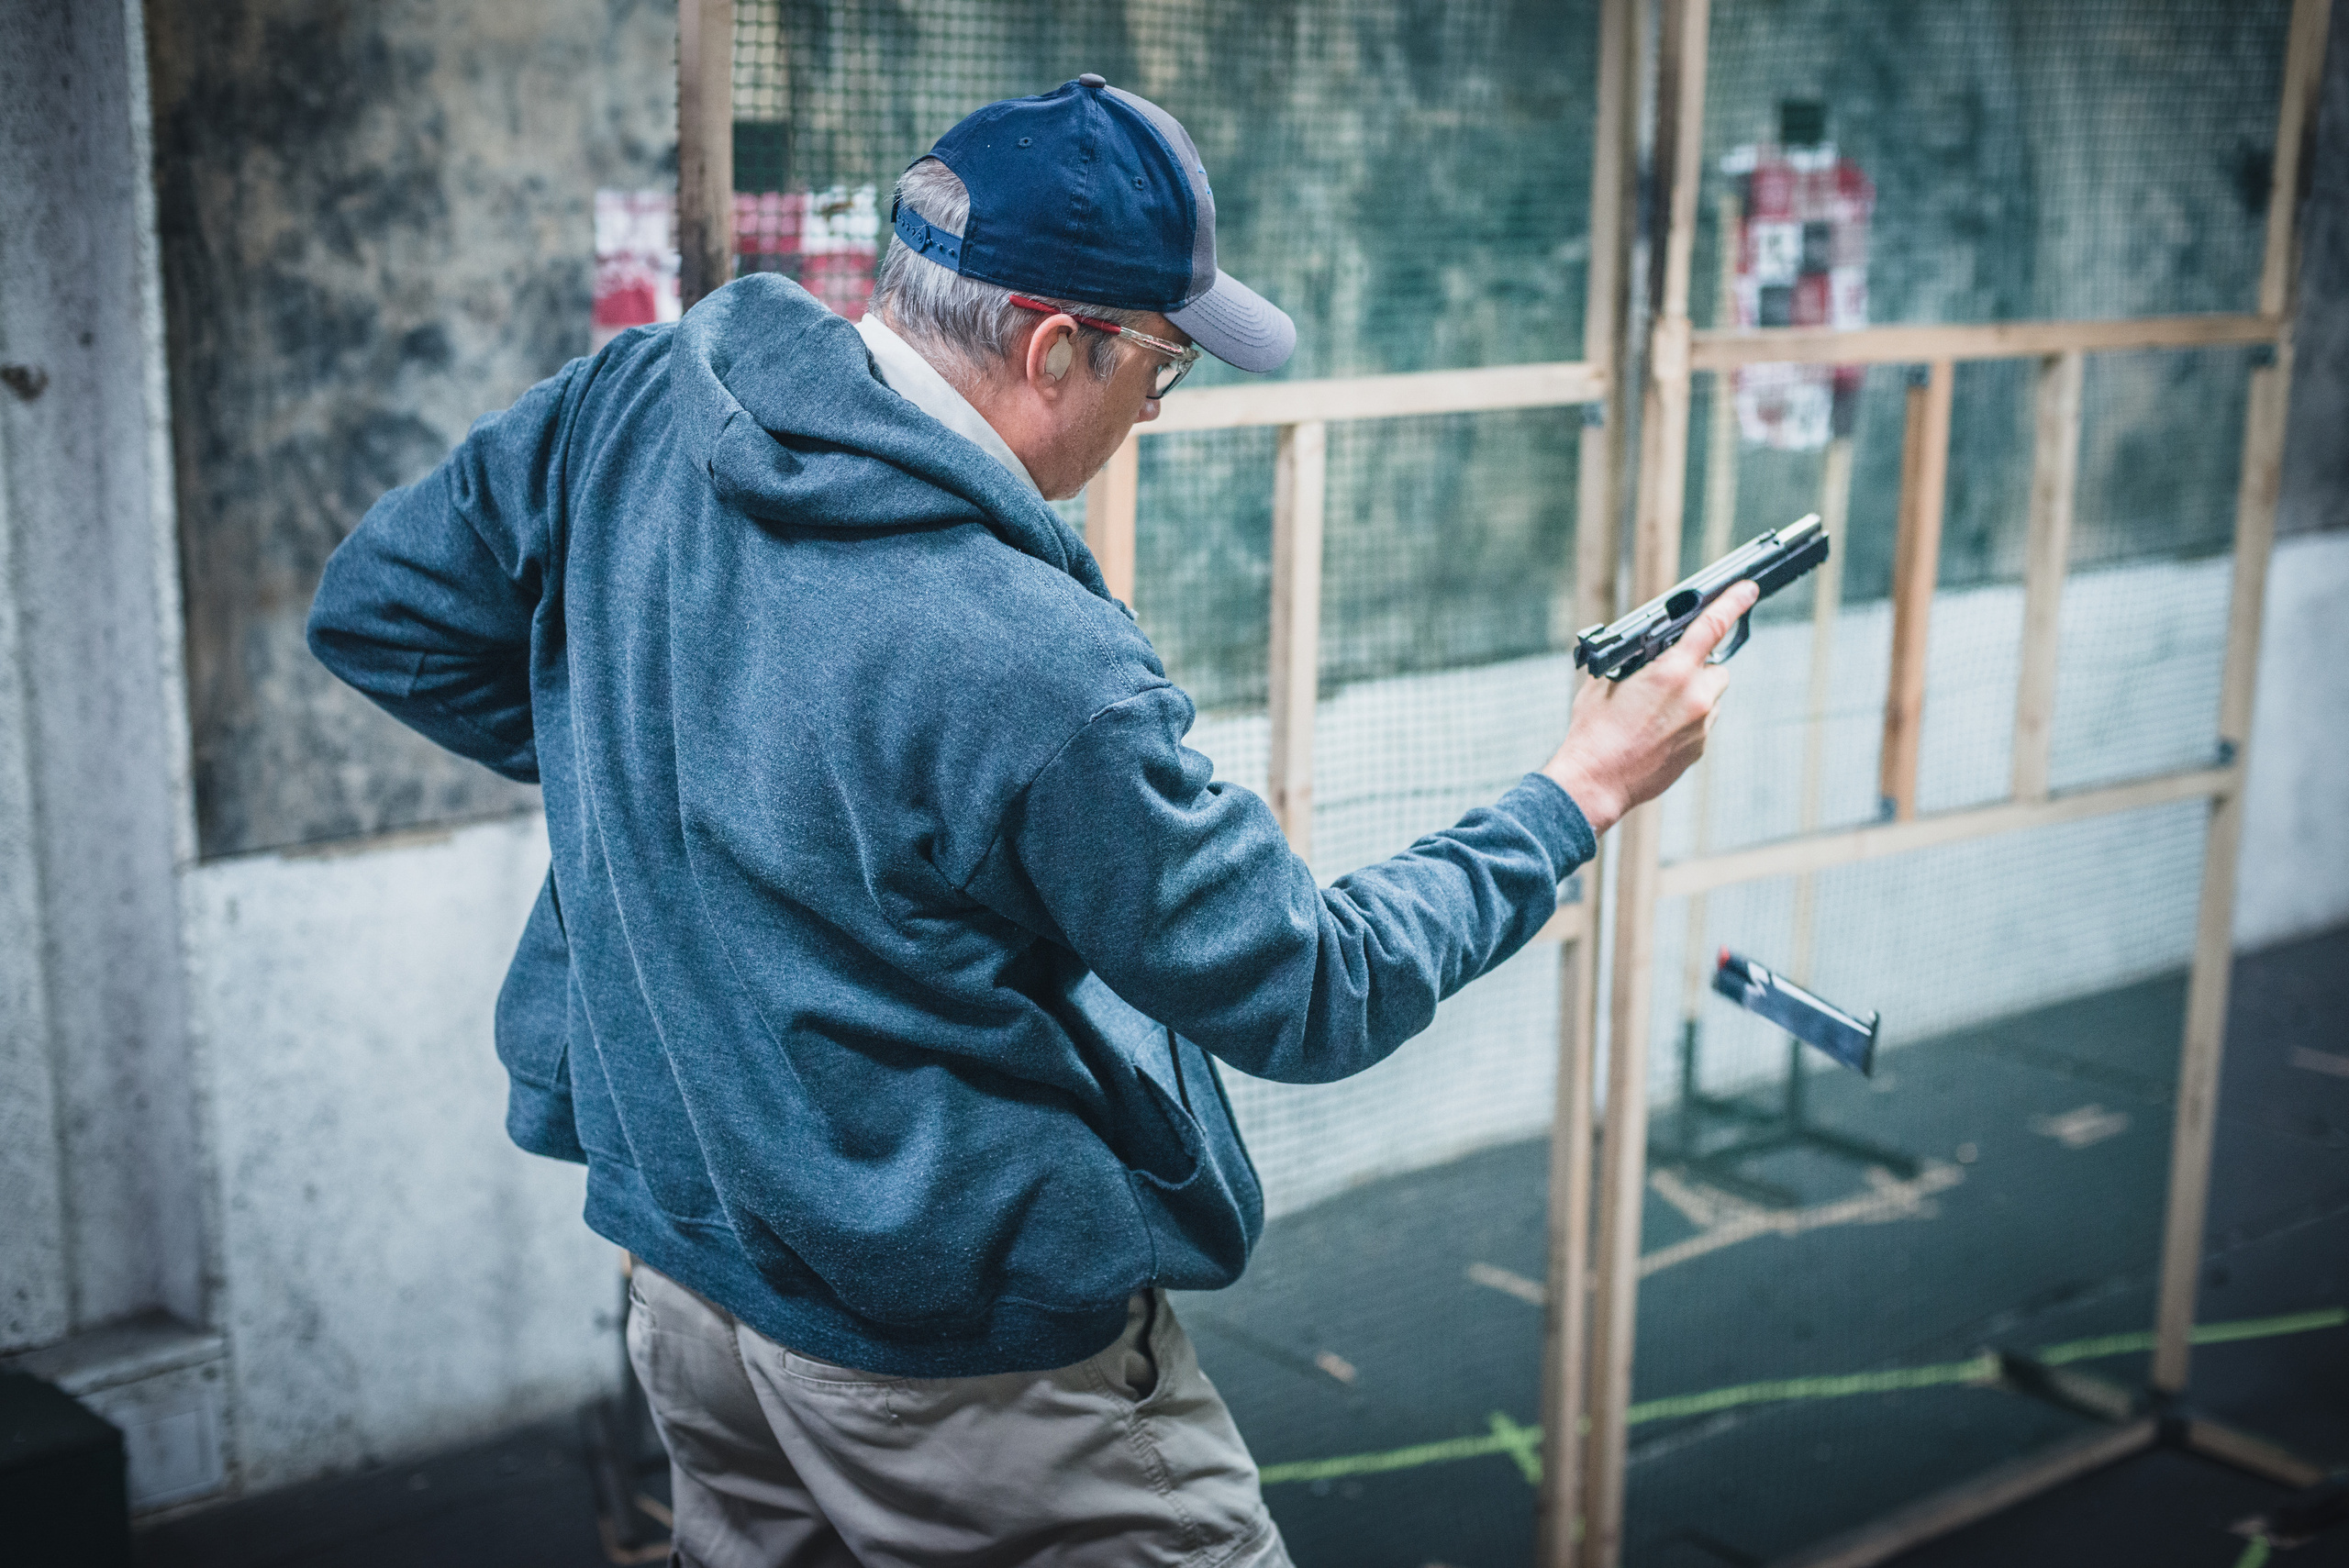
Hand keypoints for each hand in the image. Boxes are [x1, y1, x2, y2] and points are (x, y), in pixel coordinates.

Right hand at [1542, 580, 1758, 834]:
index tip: (1747, 590)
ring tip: (1655, 712)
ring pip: (1710, 698)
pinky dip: (1686, 722)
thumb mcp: (1606, 681)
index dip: (1733, 603)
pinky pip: (1701, 724)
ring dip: (1692, 696)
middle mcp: (1694, 696)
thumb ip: (1635, 660)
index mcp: (1671, 672)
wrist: (1596, 781)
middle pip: (1716, 669)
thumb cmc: (1594, 731)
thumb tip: (1647, 651)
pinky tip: (1656, 733)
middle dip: (1699, 668)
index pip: (1711, 626)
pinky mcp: (1699, 749)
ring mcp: (1700, 726)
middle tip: (1668, 676)